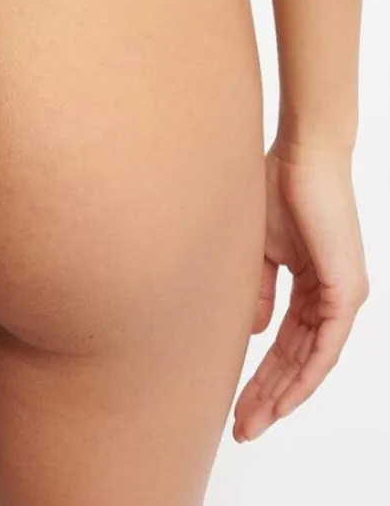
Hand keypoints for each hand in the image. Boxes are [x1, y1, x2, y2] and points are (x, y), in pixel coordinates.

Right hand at [233, 138, 367, 440]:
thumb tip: (252, 330)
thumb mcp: (259, 247)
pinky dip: (305, 375)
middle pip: (298, 361)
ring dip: (283, 396)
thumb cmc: (277, 185)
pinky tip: (283, 399)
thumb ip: (258, 289)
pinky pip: (326, 346)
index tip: (235, 403)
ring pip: (313, 362)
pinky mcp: (346, 290)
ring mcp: (343, 295)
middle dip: (268, 397)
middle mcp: (333, 297)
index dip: (261, 376)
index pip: (287, 343)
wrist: (303, 153)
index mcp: (313, 285)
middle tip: (241, 428)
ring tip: (252, 421)